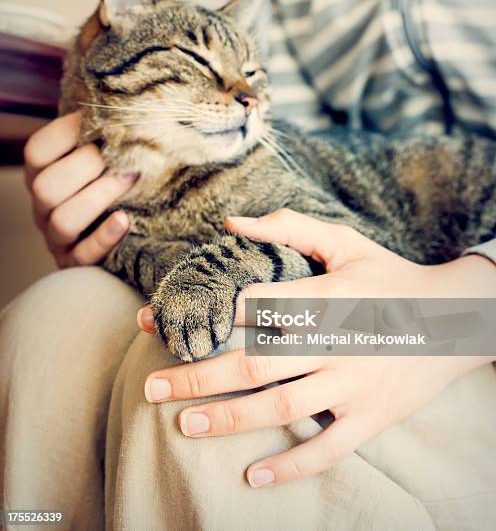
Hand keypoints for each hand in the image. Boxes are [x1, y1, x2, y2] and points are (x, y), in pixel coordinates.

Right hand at [24, 111, 136, 266]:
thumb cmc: (116, 180)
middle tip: (122, 156)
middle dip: (87, 167)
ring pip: (63, 220)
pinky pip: (83, 256)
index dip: (67, 134)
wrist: (130, 227)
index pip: (37, 152)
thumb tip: (122, 98)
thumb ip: (104, 133)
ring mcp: (57, 237)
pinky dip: (104, 237)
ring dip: (100, 197)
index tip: (102, 122)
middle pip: (46, 187)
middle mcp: (44, 206)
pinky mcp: (77, 263)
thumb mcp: (105, 155)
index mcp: (44, 174)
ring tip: (131, 181)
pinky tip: (125, 220)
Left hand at [137, 210, 494, 485]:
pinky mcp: (371, 417)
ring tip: (183, 423)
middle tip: (152, 386)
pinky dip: (291, 466)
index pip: (252, 305)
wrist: (454, 319)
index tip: (158, 320)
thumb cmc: (389, 277)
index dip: (202, 311)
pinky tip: (254, 476)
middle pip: (257, 362)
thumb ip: (289, 228)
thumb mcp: (346, 243)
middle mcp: (337, 342)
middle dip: (199, 375)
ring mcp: (354, 385)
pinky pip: (329, 449)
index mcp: (327, 297)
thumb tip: (231, 223)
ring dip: (230, 417)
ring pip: (283, 406)